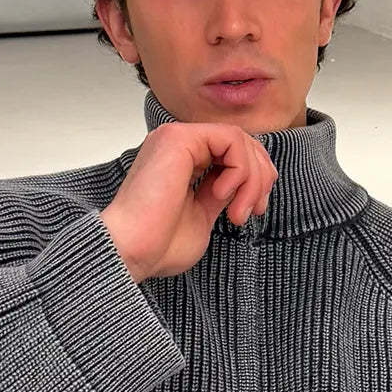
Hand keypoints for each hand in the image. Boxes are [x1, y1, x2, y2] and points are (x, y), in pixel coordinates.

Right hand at [100, 121, 277, 281]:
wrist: (132, 252)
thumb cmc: (158, 245)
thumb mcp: (204, 216)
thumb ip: (222, 194)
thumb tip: (244, 183)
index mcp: (183, 161)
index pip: (233, 154)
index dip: (256, 179)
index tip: (255, 211)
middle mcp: (180, 145)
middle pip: (241, 143)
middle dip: (260, 178)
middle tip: (254, 211)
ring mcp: (178, 138)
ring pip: (239, 140)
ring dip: (252, 179)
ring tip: (238, 212)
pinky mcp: (179, 139)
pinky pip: (231, 140)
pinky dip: (239, 170)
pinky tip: (222, 194)